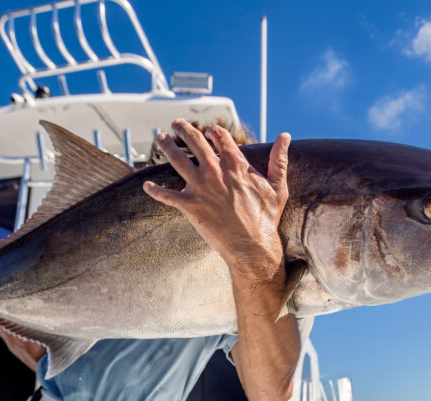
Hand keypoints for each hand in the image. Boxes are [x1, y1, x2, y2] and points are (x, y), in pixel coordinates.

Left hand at [143, 119, 290, 285]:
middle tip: (176, 124)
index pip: (219, 137)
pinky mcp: (189, 206)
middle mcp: (214, 171)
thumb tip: (285, 136)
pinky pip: (166, 195)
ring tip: (160, 139)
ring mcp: (200, 187)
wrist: (252, 246)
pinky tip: (145, 185)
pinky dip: (154, 190)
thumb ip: (279, 159)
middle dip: (183, 129)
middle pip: (194, 141)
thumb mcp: (278, 186)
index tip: (208, 130)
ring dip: (166, 146)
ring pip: (177, 159)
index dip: (213, 131)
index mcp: (235, 163)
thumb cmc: (266, 218)